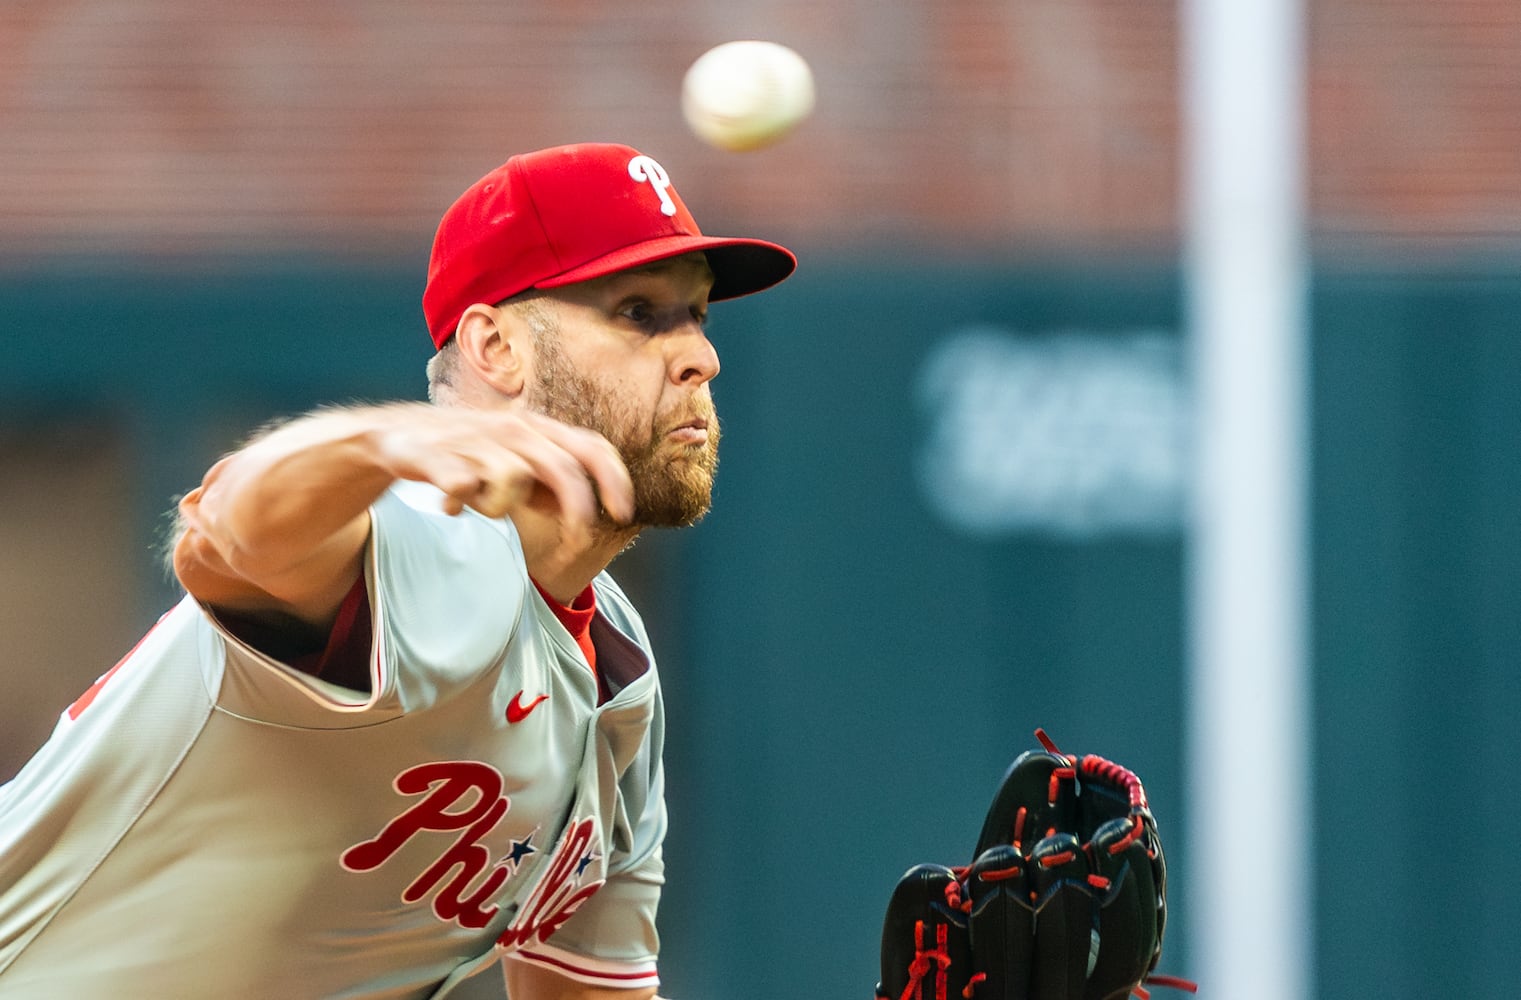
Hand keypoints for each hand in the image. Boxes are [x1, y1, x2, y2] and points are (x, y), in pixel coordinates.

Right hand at [370, 406, 634, 542]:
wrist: (394, 437)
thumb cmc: (467, 452)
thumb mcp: (516, 462)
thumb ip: (549, 484)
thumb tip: (585, 510)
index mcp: (536, 428)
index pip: (590, 447)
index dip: (613, 479)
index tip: (624, 514)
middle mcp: (511, 429)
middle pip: (562, 469)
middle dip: (576, 511)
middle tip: (576, 544)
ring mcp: (474, 439)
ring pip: (512, 482)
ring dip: (499, 506)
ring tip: (476, 503)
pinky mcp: (437, 454)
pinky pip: (463, 484)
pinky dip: (459, 499)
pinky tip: (447, 504)